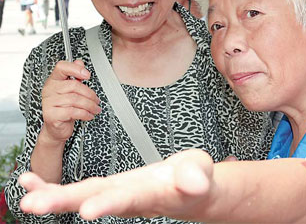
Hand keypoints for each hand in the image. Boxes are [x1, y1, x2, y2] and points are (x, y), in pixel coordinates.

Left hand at [20, 149, 212, 220]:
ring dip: (52, 196)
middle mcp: (128, 198)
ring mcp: (116, 193)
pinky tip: (31, 181)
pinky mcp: (109, 187)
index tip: (89, 211)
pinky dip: (54, 186)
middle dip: (64, 202)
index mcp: (152, 195)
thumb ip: (197, 176)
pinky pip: (78, 188)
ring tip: (26, 196)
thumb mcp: (201, 172)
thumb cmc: (196, 179)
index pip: (129, 199)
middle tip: (35, 205)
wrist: (189, 188)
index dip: (111, 203)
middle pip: (94, 199)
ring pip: (81, 195)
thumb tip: (196, 183)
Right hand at [41, 60, 100, 144]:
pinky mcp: (52, 115)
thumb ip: (75, 76)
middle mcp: (49, 90)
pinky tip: (89, 115)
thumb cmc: (64, 108)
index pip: (61, 67)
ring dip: (90, 105)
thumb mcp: (71, 91)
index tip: (87, 75)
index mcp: (54, 81)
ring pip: (75, 99)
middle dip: (90, 94)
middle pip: (74, 85)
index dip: (75, 68)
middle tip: (96, 101)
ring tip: (95, 109)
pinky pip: (73, 111)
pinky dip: (85, 114)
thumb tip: (80, 62)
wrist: (56, 128)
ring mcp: (48, 102)